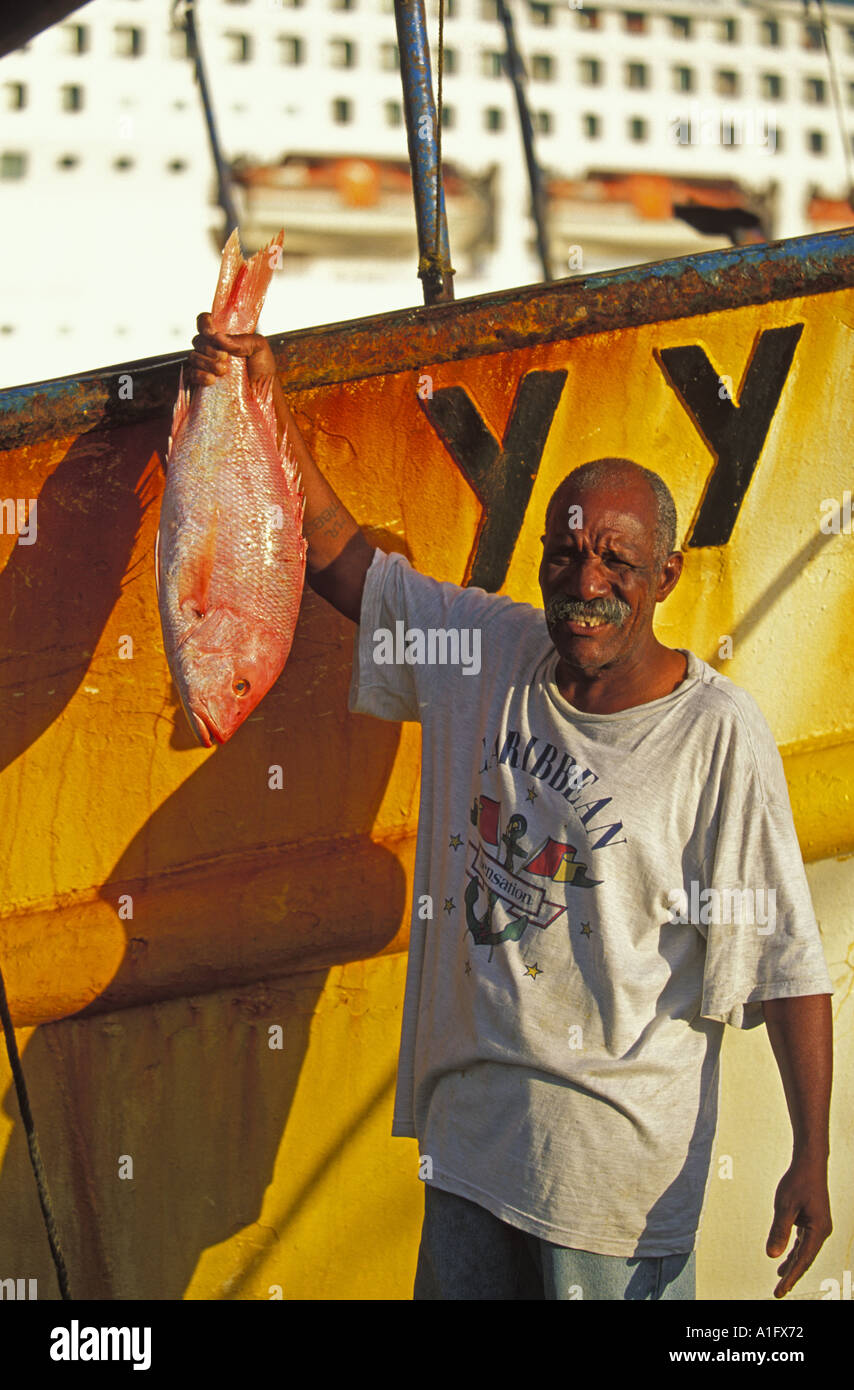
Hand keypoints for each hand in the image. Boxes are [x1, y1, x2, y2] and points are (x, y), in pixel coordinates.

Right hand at [187, 312, 275, 385]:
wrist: (263, 395)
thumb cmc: (263, 371)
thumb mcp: (259, 347)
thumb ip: (242, 338)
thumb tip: (218, 337)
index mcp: (224, 337)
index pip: (205, 322)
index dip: (204, 323)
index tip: (212, 333)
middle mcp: (212, 350)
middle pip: (198, 340)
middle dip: (210, 348)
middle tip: (225, 358)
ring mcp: (205, 366)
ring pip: (193, 357)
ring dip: (207, 363)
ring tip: (223, 371)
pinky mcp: (201, 383)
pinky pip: (190, 374)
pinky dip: (198, 375)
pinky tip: (211, 380)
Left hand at [766, 1156, 831, 1297]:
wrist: (809, 1162)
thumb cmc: (797, 1181)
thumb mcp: (784, 1206)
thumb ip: (779, 1231)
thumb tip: (772, 1255)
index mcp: (818, 1230)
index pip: (802, 1261)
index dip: (790, 1277)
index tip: (779, 1291)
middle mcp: (821, 1231)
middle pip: (805, 1259)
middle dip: (791, 1275)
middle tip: (778, 1292)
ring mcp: (818, 1226)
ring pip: (804, 1251)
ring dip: (792, 1264)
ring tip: (780, 1278)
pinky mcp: (813, 1220)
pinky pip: (803, 1241)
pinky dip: (794, 1250)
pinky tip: (785, 1257)